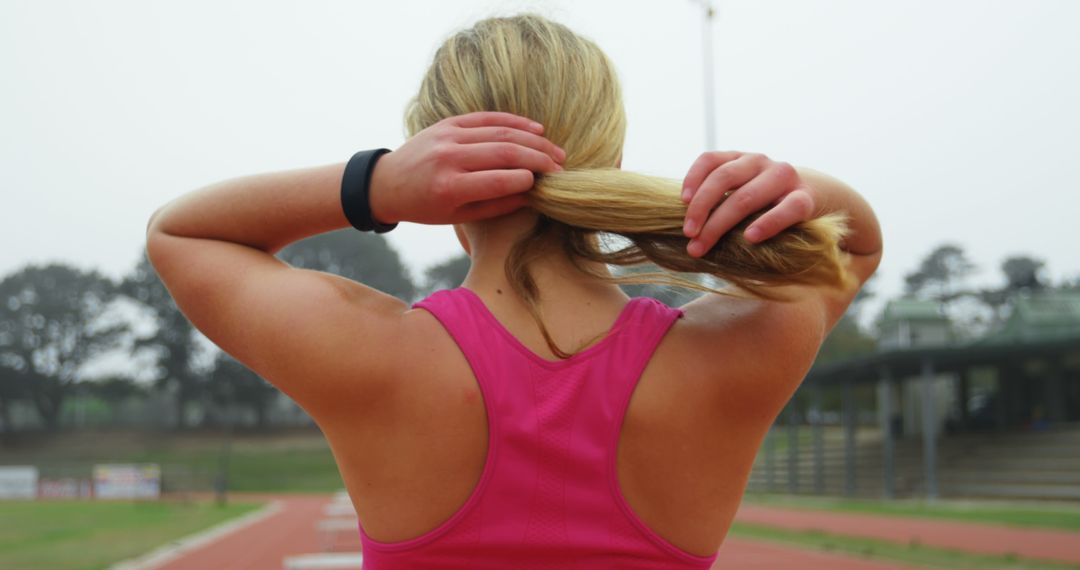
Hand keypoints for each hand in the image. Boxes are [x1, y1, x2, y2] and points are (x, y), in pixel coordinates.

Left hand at [368, 112, 564, 224]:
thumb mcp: (457, 217)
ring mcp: (448, 136)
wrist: (388, 183)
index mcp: (449, 187)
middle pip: (504, 153)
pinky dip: (515, 122)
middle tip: (561, 167)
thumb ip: (495, 207)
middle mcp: (449, 158)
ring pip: (500, 132)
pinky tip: (536, 129)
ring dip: (534, 140)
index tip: (547, 184)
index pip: (497, 180)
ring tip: (556, 151)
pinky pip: (487, 118)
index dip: (527, 180)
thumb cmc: (425, 207)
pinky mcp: (449, 122)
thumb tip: (532, 196)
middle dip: (538, 159)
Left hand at [680, 151, 815, 256]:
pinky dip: (767, 223)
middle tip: (688, 235)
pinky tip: (751, 238)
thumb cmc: (769, 202)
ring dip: (720, 223)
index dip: (693, 178)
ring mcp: (784, 177)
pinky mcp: (805, 198)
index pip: (710, 159)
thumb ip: (721, 201)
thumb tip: (687, 230)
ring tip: (704, 244)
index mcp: (740, 159)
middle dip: (700, 209)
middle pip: (723, 179)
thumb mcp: (743, 192)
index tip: (681, 202)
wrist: (820, 197)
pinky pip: (786, 209)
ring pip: (746, 197)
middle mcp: (760, 162)